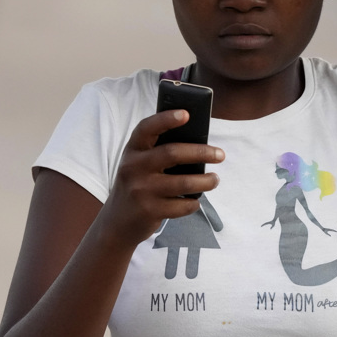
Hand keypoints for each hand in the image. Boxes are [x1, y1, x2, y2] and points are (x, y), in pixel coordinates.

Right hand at [100, 110, 223, 247]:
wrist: (116, 223)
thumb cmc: (138, 185)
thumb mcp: (139, 164)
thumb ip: (159, 151)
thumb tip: (199, 143)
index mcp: (132, 150)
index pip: (147, 128)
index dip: (166, 119)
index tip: (186, 114)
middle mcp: (133, 167)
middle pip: (173, 153)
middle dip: (202, 152)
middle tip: (220, 155)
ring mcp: (141, 190)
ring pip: (184, 182)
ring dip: (206, 181)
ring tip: (215, 179)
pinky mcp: (150, 211)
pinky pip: (182, 206)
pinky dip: (194, 203)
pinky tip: (195, 200)